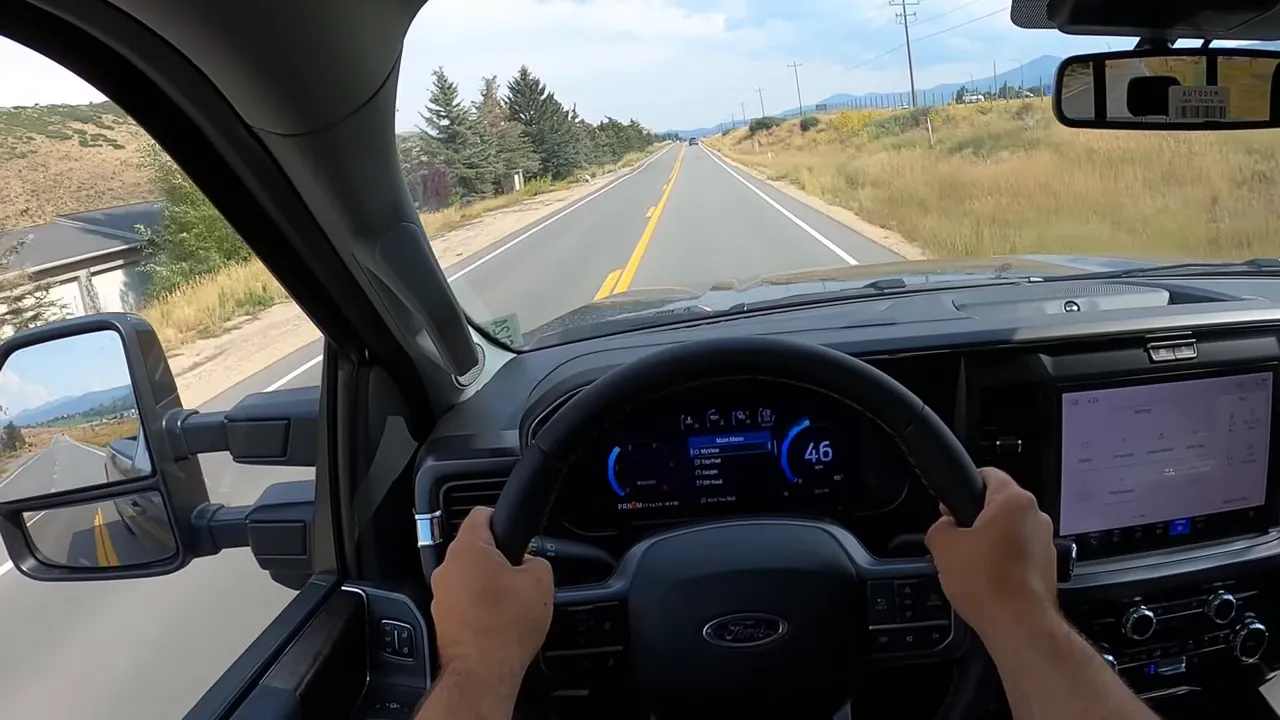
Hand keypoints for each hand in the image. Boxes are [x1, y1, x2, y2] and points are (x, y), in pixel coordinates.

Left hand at [430, 507, 553, 690]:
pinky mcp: (442, 618)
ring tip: (511, 601)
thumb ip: (536, 560)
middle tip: (520, 573)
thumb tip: (528, 563)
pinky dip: (479, 604)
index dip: (502, 518)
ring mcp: (441, 594)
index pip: (480, 513)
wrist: (483, 671)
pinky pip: (464, 599)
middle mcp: (447, 568)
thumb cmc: (507, 626)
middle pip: (475, 548)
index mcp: (468, 549)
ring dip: (488, 582)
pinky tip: (498, 619)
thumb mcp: (541, 581)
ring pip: (469, 575)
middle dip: (498, 557)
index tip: (515, 532)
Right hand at [925, 467, 1057, 639]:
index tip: (951, 505)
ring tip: (971, 564)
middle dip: (976, 519)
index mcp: (1014, 501)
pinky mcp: (1048, 567)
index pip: (988, 474)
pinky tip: (988, 579)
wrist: (1018, 624)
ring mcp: (1046, 542)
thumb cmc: (986, 581)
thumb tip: (945, 528)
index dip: (965, 486)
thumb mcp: (943, 547)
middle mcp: (1037, 517)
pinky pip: (1020, 553)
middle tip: (956, 539)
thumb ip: (939, 527)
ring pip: (1010, 531)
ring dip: (991, 541)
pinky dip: (1005, 560)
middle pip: (999, 505)